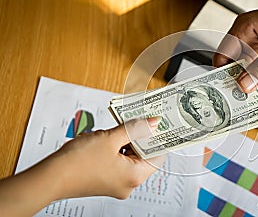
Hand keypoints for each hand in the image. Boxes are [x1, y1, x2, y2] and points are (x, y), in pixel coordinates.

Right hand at [0, 117, 163, 215]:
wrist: (50, 177)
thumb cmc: (77, 162)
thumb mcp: (110, 138)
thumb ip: (134, 129)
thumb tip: (153, 123)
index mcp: (134, 177)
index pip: (157, 156)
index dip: (156, 139)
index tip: (155, 125)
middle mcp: (128, 184)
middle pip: (142, 156)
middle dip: (135, 138)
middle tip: (130, 122)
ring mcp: (116, 184)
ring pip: (128, 157)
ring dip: (121, 141)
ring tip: (108, 133)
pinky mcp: (106, 181)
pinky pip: (117, 162)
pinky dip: (112, 149)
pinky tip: (101, 141)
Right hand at [213, 0, 257, 111]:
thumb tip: (245, 83)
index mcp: (246, 29)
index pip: (223, 56)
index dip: (223, 75)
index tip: (228, 92)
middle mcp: (249, 39)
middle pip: (235, 69)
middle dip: (241, 87)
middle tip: (246, 104)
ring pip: (249, 75)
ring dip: (257, 92)